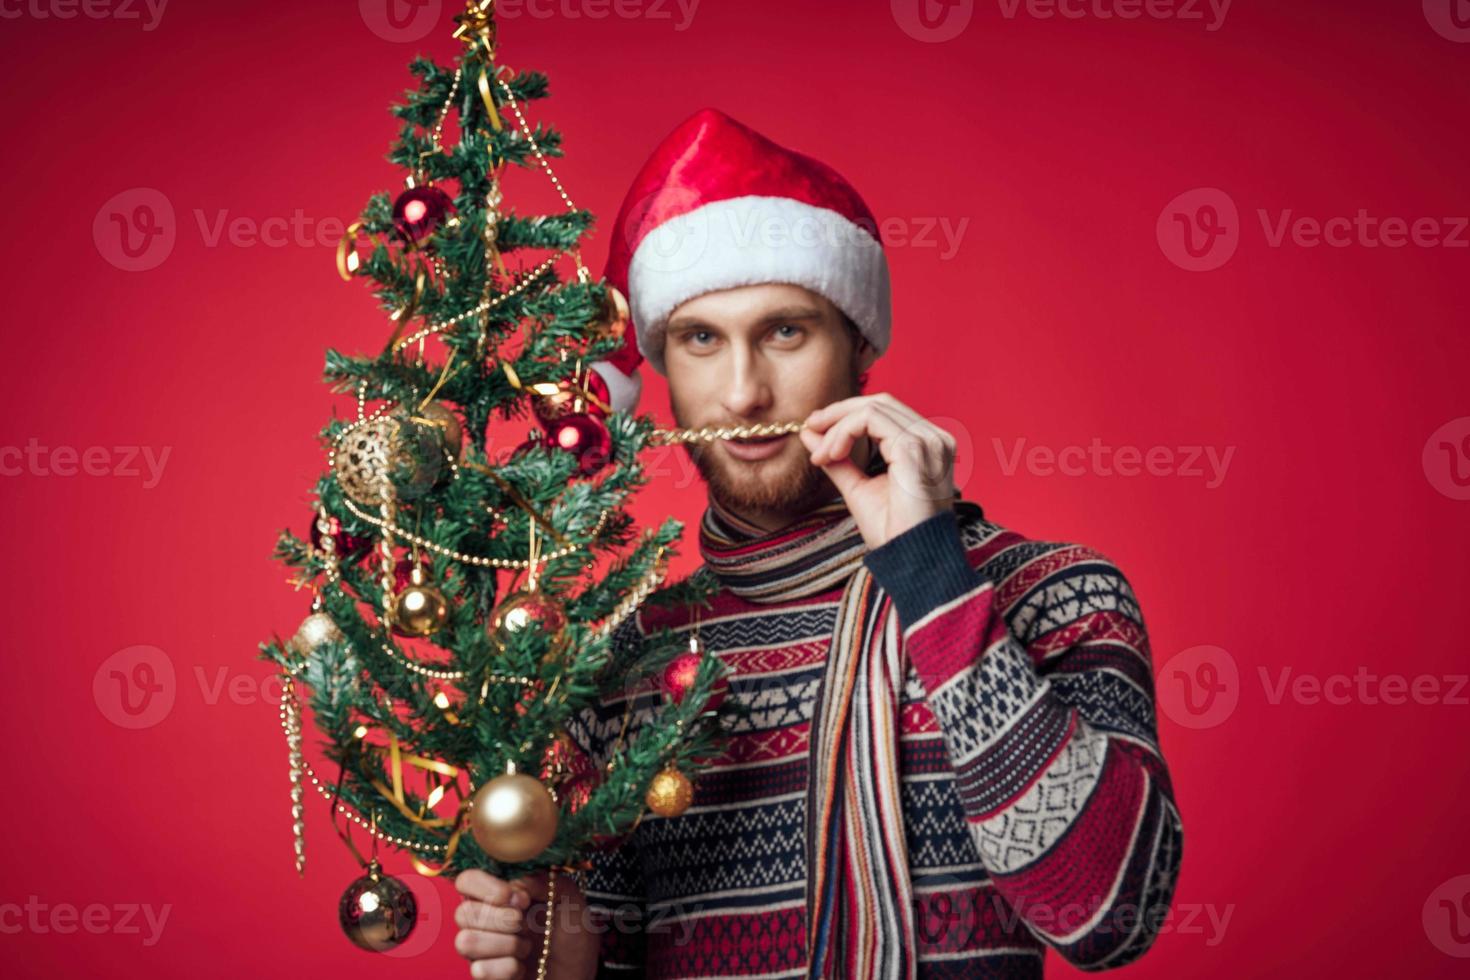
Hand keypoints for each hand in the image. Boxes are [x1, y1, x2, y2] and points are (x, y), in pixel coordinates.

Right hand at [454, 869, 598, 979]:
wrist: (581, 971)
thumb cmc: (571, 933)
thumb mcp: (568, 897)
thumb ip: (545, 880)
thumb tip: (517, 882)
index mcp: (499, 895)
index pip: (467, 880)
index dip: (486, 887)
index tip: (519, 898)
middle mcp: (483, 920)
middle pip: (463, 913)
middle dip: (500, 919)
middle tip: (525, 923)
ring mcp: (481, 950)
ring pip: (465, 942)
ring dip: (505, 944)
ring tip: (527, 946)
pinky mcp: (485, 975)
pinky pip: (479, 970)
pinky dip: (508, 968)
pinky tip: (522, 967)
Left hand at [800, 393, 956, 549]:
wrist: (911, 560)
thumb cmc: (893, 532)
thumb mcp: (857, 487)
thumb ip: (837, 459)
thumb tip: (810, 433)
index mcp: (927, 446)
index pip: (886, 412)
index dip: (847, 415)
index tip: (815, 432)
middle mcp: (934, 438)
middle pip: (880, 402)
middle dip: (839, 412)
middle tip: (810, 428)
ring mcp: (928, 441)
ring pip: (873, 408)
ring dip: (837, 426)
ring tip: (820, 454)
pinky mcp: (915, 448)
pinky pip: (870, 420)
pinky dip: (843, 432)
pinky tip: (830, 455)